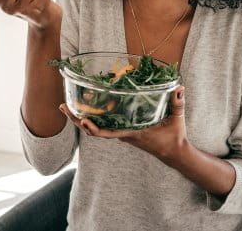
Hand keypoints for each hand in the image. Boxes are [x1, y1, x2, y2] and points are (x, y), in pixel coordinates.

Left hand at [59, 86, 187, 163]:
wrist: (174, 153)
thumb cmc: (174, 137)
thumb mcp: (177, 119)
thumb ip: (178, 103)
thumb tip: (178, 88)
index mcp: (132, 133)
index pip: (108, 133)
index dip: (94, 129)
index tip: (82, 120)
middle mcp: (123, 134)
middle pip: (94, 130)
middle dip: (77, 120)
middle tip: (63, 106)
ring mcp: (122, 133)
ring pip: (96, 128)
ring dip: (80, 118)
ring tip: (67, 105)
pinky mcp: (124, 131)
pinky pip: (104, 126)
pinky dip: (93, 118)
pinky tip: (86, 107)